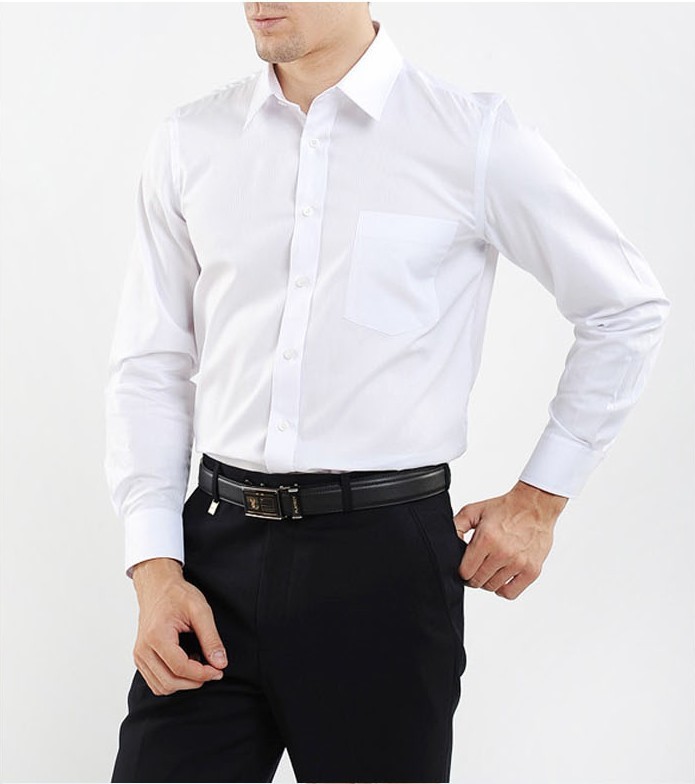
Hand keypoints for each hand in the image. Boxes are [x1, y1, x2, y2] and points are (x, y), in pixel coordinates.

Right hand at [131, 557, 227, 695]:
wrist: (157, 586)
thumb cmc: (177, 594)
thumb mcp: (200, 610)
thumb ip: (211, 638)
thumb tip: (220, 663)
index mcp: (157, 636)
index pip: (180, 668)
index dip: (202, 674)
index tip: (218, 670)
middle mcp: (143, 649)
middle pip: (170, 682)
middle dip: (195, 681)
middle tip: (213, 670)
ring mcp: (139, 655)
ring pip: (162, 687)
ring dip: (184, 683)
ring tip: (198, 664)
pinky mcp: (140, 658)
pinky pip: (156, 682)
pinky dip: (173, 680)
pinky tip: (185, 664)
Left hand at [454, 481, 567, 599]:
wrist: (534, 506)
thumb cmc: (505, 508)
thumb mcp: (474, 511)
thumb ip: (457, 527)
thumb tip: (450, 546)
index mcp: (486, 538)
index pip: (465, 571)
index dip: (462, 570)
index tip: (466, 565)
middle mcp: (502, 553)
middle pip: (478, 581)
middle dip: (473, 576)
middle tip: (477, 567)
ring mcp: (518, 563)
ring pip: (493, 587)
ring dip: (488, 581)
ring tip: (491, 568)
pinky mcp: (532, 570)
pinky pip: (511, 593)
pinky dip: (503, 590)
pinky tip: (502, 578)